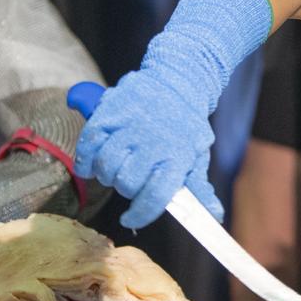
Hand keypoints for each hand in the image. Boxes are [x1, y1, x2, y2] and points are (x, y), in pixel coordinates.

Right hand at [74, 71, 223, 229]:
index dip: (140, 214)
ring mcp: (129, 125)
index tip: (131, 219)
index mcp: (177, 156)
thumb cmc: (186, 125)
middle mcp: (153, 141)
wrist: (176, 81)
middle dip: (125, 189)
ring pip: (106, 164)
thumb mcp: (197, 154)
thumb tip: (214, 215)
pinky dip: (86, 157)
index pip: (155, 196)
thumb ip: (199, 187)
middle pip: (126, 182)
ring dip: (106, 174)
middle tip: (129, 181)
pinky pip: (89, 141)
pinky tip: (91, 163)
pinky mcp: (110, 111)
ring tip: (115, 168)